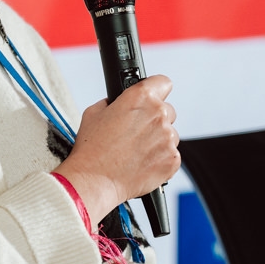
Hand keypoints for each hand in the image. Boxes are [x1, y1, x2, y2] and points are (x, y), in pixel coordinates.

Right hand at [53, 74, 179, 225]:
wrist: (94, 181)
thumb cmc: (92, 150)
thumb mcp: (94, 113)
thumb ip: (114, 102)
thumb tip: (119, 103)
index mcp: (140, 98)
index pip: (163, 82)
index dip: (157, 90)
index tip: (154, 96)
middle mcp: (158, 114)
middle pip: (168, 111)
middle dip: (155, 120)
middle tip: (137, 133)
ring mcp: (167, 138)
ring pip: (170, 134)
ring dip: (159, 140)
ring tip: (137, 152)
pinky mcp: (172, 159)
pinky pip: (172, 155)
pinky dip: (161, 159)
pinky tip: (142, 163)